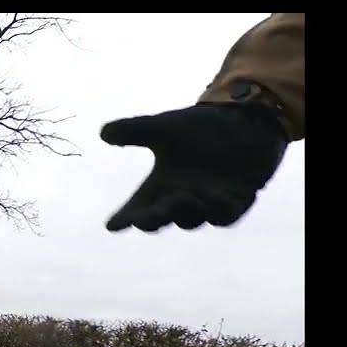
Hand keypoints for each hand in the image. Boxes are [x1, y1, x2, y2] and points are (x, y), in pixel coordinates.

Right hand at [100, 98, 287, 232]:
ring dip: (188, 210)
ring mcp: (207, 204)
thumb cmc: (200, 127)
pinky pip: (226, 215)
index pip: (136, 208)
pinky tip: (219, 197)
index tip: (113, 225)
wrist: (243, 121)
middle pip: (160, 219)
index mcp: (160, 186)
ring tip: (187, 197)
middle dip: (153, 219)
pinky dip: (220, 210)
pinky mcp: (235, 203)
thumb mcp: (164, 127)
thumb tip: (104, 133)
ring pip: (192, 218)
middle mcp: (180, 199)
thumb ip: (135, 131)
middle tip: (148, 216)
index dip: (124, 218)